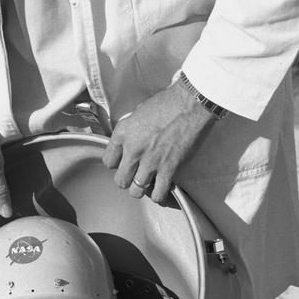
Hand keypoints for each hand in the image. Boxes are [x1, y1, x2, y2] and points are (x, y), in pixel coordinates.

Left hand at [102, 81, 214, 202]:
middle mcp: (133, 149)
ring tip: (148, 183)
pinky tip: (162, 189)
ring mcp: (150, 161)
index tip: (124, 162)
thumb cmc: (168, 102)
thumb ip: (131, 131)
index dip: (116, 164)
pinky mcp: (168, 169)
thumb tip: (131, 142)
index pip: (108, 161)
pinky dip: (159, 196)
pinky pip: (158, 194)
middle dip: (127, 180)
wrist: (191, 103)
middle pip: (120, 180)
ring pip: (136, 191)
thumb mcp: (139, 112)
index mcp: (123, 133)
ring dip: (142, 189)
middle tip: (136, 175)